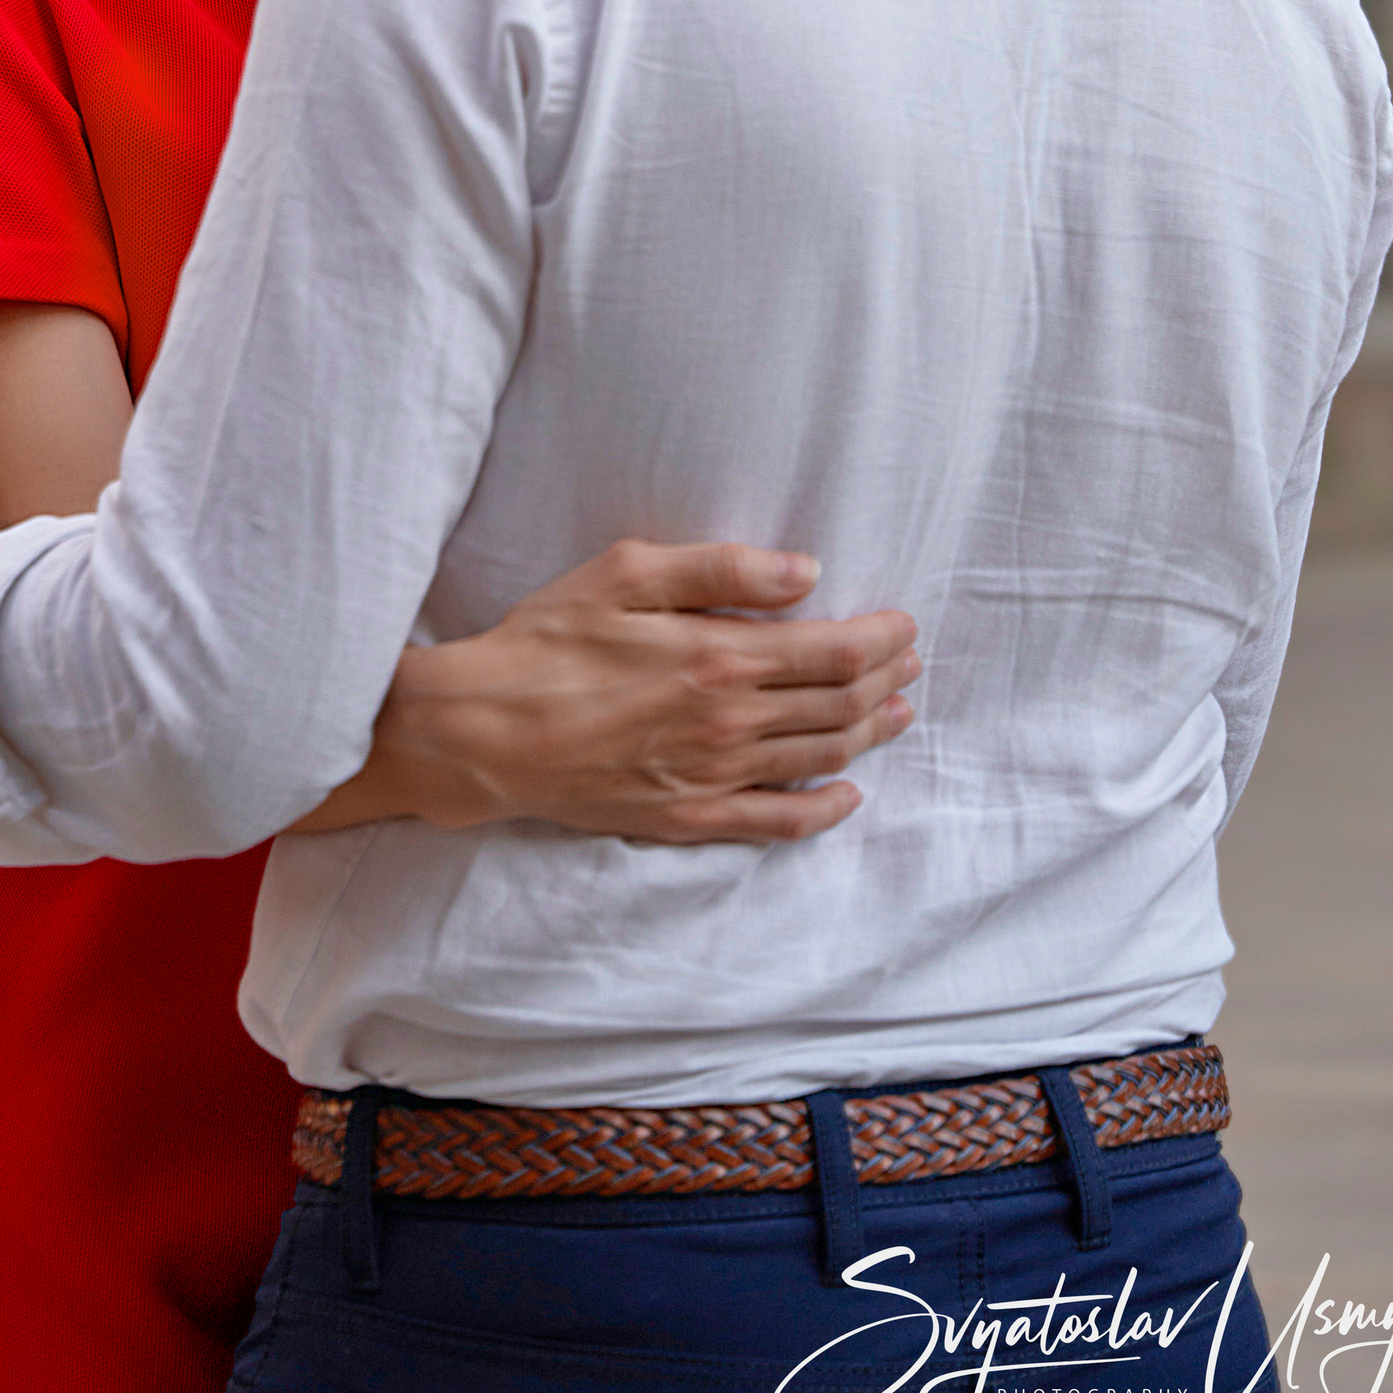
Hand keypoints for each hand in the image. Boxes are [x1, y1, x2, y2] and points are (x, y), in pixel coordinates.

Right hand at [316, 542, 919, 845]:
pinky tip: (846, 797)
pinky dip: (822, 811)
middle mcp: (729, 724)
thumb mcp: (624, 574)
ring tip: (896, 714)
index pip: (833, 652)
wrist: (483, 732)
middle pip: (837, 707)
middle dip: (884, 681)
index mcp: (718, 657)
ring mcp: (712, 778)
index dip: (881, 639)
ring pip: (818, 760)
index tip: (904, 624)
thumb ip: (721, 569)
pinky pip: (775, 824)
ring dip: (868, 735)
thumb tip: (805, 572)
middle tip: (909, 663)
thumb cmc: (545, 641)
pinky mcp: (687, 818)